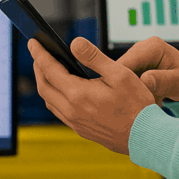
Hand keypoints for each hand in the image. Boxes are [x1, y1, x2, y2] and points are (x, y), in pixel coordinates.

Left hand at [30, 37, 155, 154]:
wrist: (146, 137)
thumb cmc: (137, 106)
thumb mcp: (120, 74)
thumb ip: (94, 57)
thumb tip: (74, 43)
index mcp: (79, 94)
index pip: (49, 70)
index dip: (39, 54)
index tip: (33, 42)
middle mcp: (72, 111)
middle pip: (44, 86)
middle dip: (39, 67)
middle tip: (38, 53)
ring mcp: (76, 123)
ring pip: (49, 101)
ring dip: (45, 83)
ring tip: (48, 69)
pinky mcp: (82, 130)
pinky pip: (59, 111)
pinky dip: (54, 97)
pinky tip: (63, 90)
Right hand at [115, 36, 178, 104]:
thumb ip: (163, 81)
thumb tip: (144, 81)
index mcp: (153, 47)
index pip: (127, 62)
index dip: (121, 80)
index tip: (121, 98)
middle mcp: (141, 48)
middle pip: (119, 67)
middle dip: (121, 86)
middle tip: (125, 106)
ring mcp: (136, 57)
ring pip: (119, 74)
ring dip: (124, 89)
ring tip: (131, 105)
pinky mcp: (133, 66)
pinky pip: (123, 78)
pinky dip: (127, 90)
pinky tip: (133, 102)